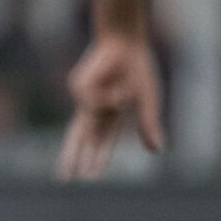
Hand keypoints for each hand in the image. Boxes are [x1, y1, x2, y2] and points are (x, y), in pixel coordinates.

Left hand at [57, 31, 164, 180]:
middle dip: (73, 159)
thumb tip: (156, 152)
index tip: (91, 176)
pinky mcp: (77, 88)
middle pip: (80, 138)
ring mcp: (84, 98)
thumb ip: (149, 126)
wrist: (126, 41)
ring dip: (104, 119)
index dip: (98, 158)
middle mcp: (95, 108)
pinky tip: (114, 84)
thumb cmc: (138, 67)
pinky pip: (93, 105)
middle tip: (64, 180)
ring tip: (125, 91)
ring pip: (79, 130)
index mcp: (112, 113)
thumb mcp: (148, 101)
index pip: (103, 141)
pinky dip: (109, 98)